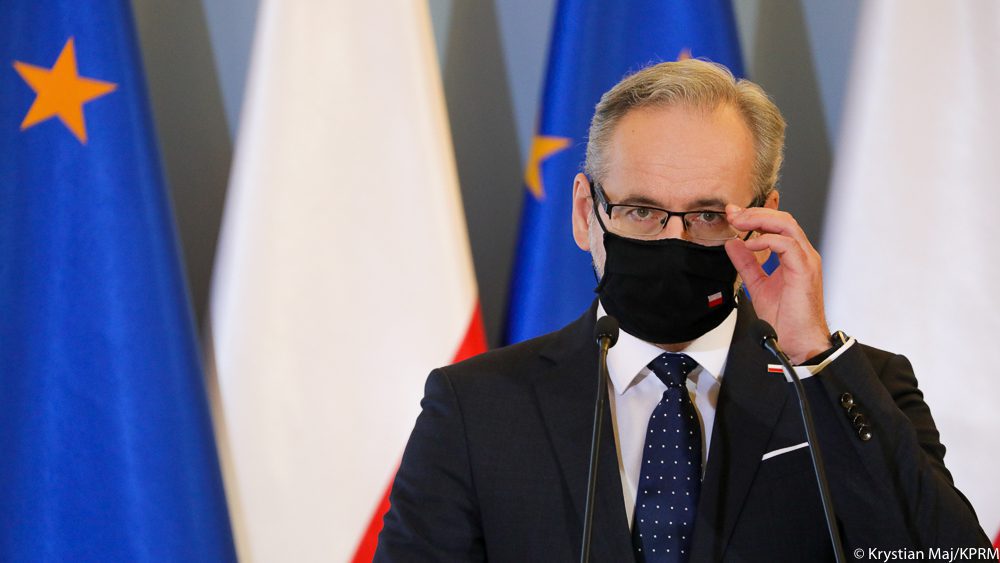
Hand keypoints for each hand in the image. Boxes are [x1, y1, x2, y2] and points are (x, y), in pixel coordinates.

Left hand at [724, 204, 829, 363]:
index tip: (733, 214)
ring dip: (759, 220)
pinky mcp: (804, 270)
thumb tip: (733, 245)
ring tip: (738, 224)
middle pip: (783, 219)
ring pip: (787, 226)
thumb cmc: (787, 319)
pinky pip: (787, 245)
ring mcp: (806, 261)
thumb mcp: (758, 285)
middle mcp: (803, 254)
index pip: (777, 225)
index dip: (755, 216)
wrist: (799, 342)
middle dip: (755, 213)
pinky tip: (749, 244)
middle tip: (733, 215)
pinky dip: (767, 240)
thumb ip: (747, 263)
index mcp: (794, 257)